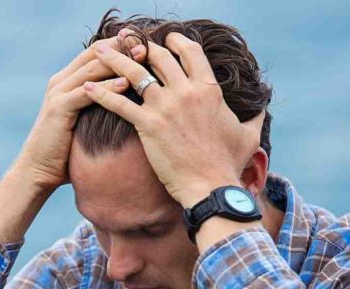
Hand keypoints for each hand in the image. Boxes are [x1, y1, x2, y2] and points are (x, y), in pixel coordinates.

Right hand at [16, 35, 145, 191]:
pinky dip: (107, 86)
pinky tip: (126, 83)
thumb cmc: (65, 152)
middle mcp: (61, 81)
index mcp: (68, 81)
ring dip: (118, 62)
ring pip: (92, 68)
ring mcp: (58, 93)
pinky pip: (87, 93)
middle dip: (121, 47)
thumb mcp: (85, 123)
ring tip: (142, 57)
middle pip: (95, 53)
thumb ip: (99, 108)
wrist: (38, 170)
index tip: (145, 43)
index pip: (96, 53)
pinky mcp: (59, 108)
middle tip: (146, 43)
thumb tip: (129, 106)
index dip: (120, 45)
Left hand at [84, 31, 264, 206]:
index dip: (175, 41)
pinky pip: (119, 103)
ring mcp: (165, 107)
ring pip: (134, 73)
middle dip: (141, 46)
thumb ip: (255, 116)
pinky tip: (86, 88)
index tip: (164, 40)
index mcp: (209, 89)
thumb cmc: (229, 164)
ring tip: (99, 52)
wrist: (211, 187)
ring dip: (114, 59)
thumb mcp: (249, 135)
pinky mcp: (147, 125)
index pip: (189, 52)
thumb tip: (263, 106)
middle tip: (126, 42)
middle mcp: (186, 91)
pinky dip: (100, 94)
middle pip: (158, 57)